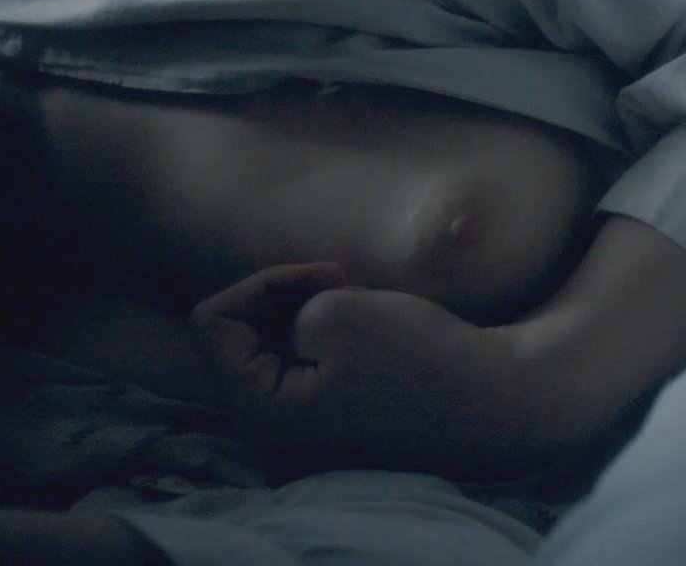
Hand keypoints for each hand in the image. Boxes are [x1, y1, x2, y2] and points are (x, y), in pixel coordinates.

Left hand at [194, 266, 538, 479]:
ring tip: (357, 303)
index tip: (322, 277)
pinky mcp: (327, 423)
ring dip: (304, 314)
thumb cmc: (420, 357)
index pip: (211, 324)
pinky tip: (366, 327)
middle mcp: (269, 433)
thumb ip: (278, 309)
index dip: (260, 284)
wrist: (499, 400)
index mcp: (259, 414)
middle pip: (235, 337)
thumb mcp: (332, 312)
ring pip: (269, 346)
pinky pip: (298, 364)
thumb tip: (277, 326)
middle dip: (281, 300)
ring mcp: (298, 432)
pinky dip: (323, 335)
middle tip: (339, 284)